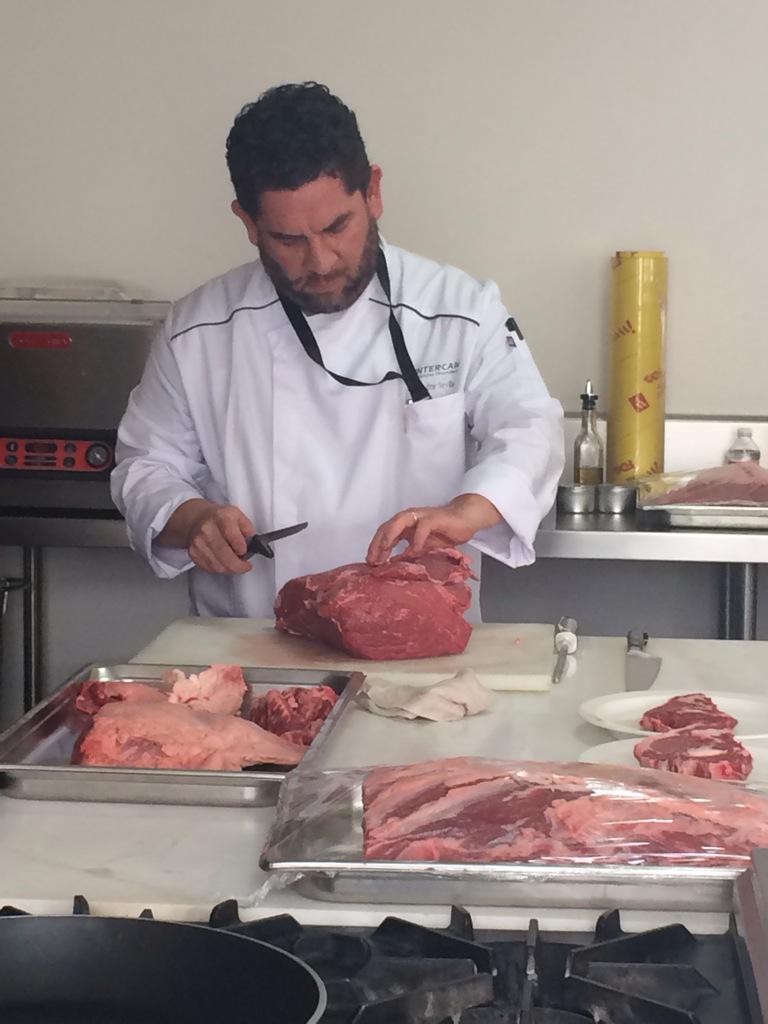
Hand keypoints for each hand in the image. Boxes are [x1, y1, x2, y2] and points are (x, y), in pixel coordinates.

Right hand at [165, 500, 255, 574]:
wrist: (197, 519)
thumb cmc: (219, 518)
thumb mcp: (238, 515)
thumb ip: (248, 528)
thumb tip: (253, 543)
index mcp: (221, 518)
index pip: (231, 534)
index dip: (241, 547)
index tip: (245, 552)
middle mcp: (207, 530)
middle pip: (225, 556)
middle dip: (239, 566)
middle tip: (245, 566)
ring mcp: (198, 543)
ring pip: (218, 566)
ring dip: (230, 569)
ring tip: (235, 564)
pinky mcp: (194, 553)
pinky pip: (210, 568)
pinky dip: (220, 569)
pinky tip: (224, 563)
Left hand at [366, 493, 501, 564]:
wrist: (465, 519)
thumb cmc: (444, 532)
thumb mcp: (424, 546)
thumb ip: (410, 553)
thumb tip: (396, 568)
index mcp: (405, 524)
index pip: (384, 533)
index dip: (375, 547)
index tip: (370, 562)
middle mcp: (409, 518)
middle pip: (386, 527)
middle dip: (377, 544)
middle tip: (372, 560)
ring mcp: (420, 517)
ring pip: (398, 522)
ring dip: (389, 537)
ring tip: (384, 553)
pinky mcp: (434, 519)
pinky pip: (422, 527)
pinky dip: (416, 540)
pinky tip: (412, 552)